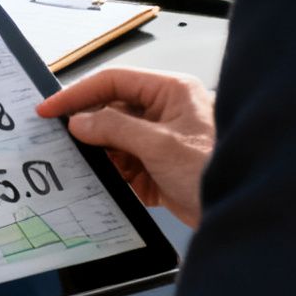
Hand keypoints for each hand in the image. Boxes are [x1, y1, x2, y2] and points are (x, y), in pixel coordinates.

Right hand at [37, 67, 215, 226]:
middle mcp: (166, 113)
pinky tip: (102, 181)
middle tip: (58, 138)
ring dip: (98, 153)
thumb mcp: (160, 145)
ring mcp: (162, 142)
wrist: (245, 213)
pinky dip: (111, 174)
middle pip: (111, 110)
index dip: (78, 94)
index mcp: (171, 92)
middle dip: (88, 126)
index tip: (51, 107)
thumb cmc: (218, 169)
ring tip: (79, 163)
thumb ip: (114, 128)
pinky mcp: (159, 169)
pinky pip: (124, 166)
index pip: (113, 82)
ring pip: (114, 140)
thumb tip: (79, 121)